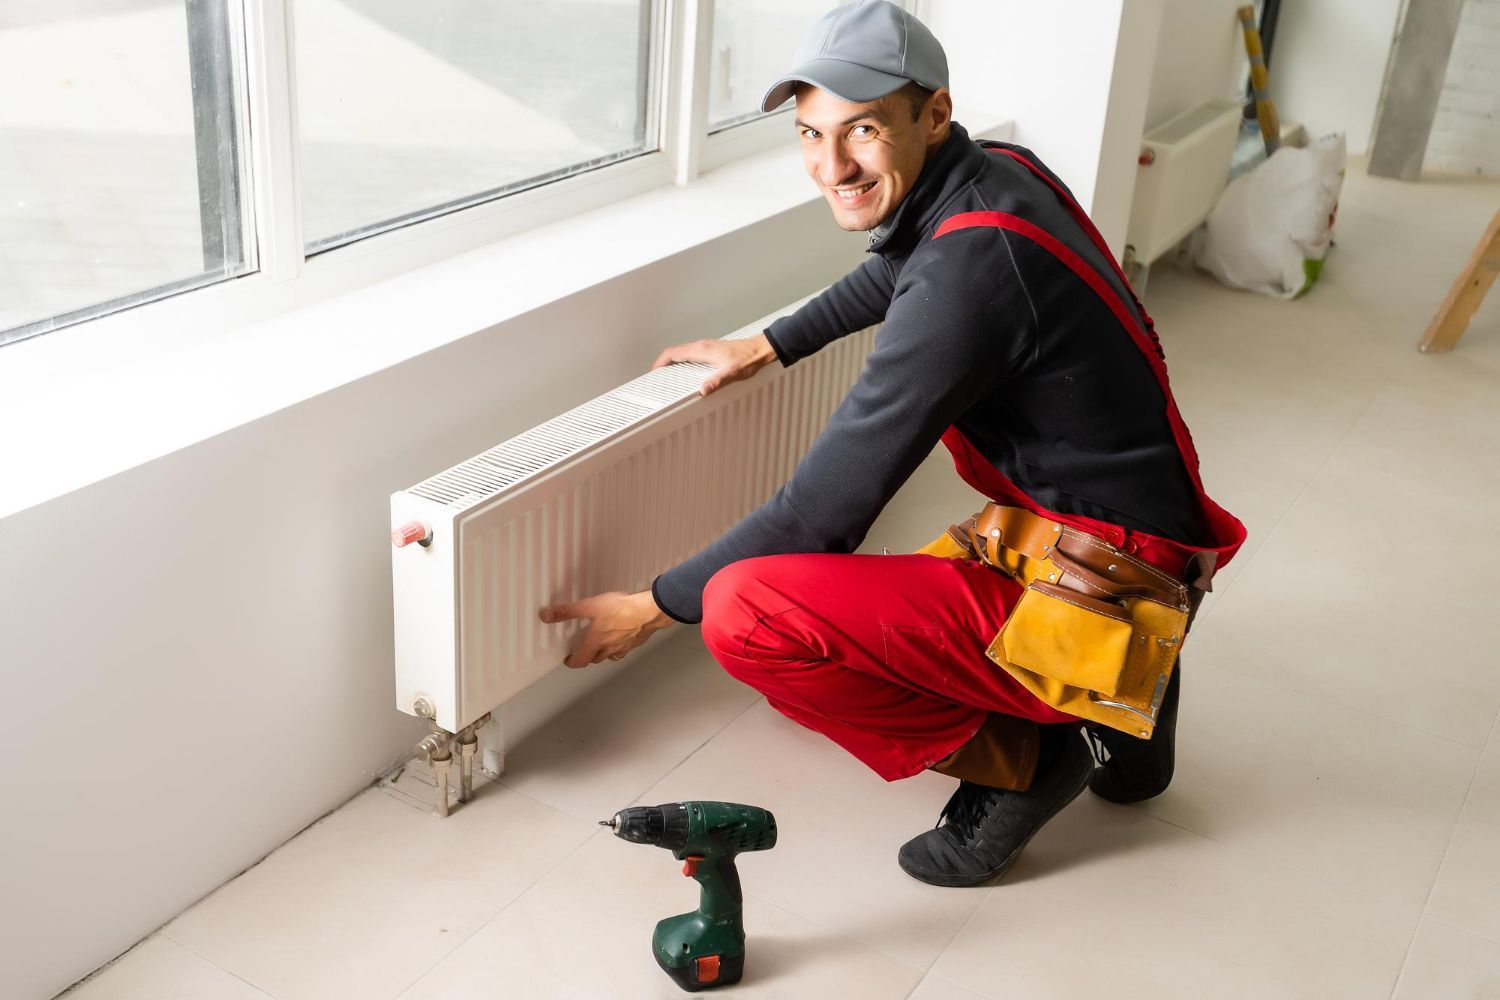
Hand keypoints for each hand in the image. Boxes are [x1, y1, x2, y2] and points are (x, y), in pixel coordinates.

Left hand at [538, 590, 673, 667]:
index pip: (581, 660)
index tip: (569, 660)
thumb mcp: (590, 606)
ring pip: (612, 655)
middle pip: (596, 659)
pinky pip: (626, 648)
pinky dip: (621, 645)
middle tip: (584, 650)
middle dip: (588, 656)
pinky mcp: (637, 641)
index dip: (573, 662)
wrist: (649, 611)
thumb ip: (568, 611)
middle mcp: (610, 648)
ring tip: (603, 643)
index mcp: (597, 643)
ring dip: (605, 652)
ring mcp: (625, 646)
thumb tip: (548, 615)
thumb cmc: (623, 610)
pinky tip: (623, 634)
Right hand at [651, 333, 777, 395]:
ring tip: (668, 376)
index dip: (660, 362)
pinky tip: (687, 373)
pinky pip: (690, 354)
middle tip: (657, 377)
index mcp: (702, 350)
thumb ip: (717, 381)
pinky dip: (682, 362)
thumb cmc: (748, 359)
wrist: (760, 349)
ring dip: (672, 362)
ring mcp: (706, 347)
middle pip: (674, 352)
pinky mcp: (711, 350)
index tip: (653, 372)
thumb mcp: (732, 373)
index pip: (673, 353)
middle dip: (663, 364)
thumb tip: (703, 390)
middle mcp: (701, 346)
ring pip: (682, 353)